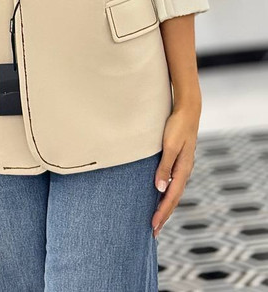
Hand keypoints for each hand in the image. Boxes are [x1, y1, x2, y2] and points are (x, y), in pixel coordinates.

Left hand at [152, 104, 200, 237]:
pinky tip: (161, 196)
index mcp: (183, 169)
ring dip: (165, 207)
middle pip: (174, 199)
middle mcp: (184, 171)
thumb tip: (159, 189)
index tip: (153, 226)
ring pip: (174, 192)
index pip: (172, 197)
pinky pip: (173, 183)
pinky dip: (167, 194)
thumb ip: (164, 167)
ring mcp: (183, 166)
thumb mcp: (169, 145)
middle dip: (164, 215)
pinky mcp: (179, 161)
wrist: (188, 110)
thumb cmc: (177, 126)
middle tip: (153, 232)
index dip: (162, 212)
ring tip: (157, 220)